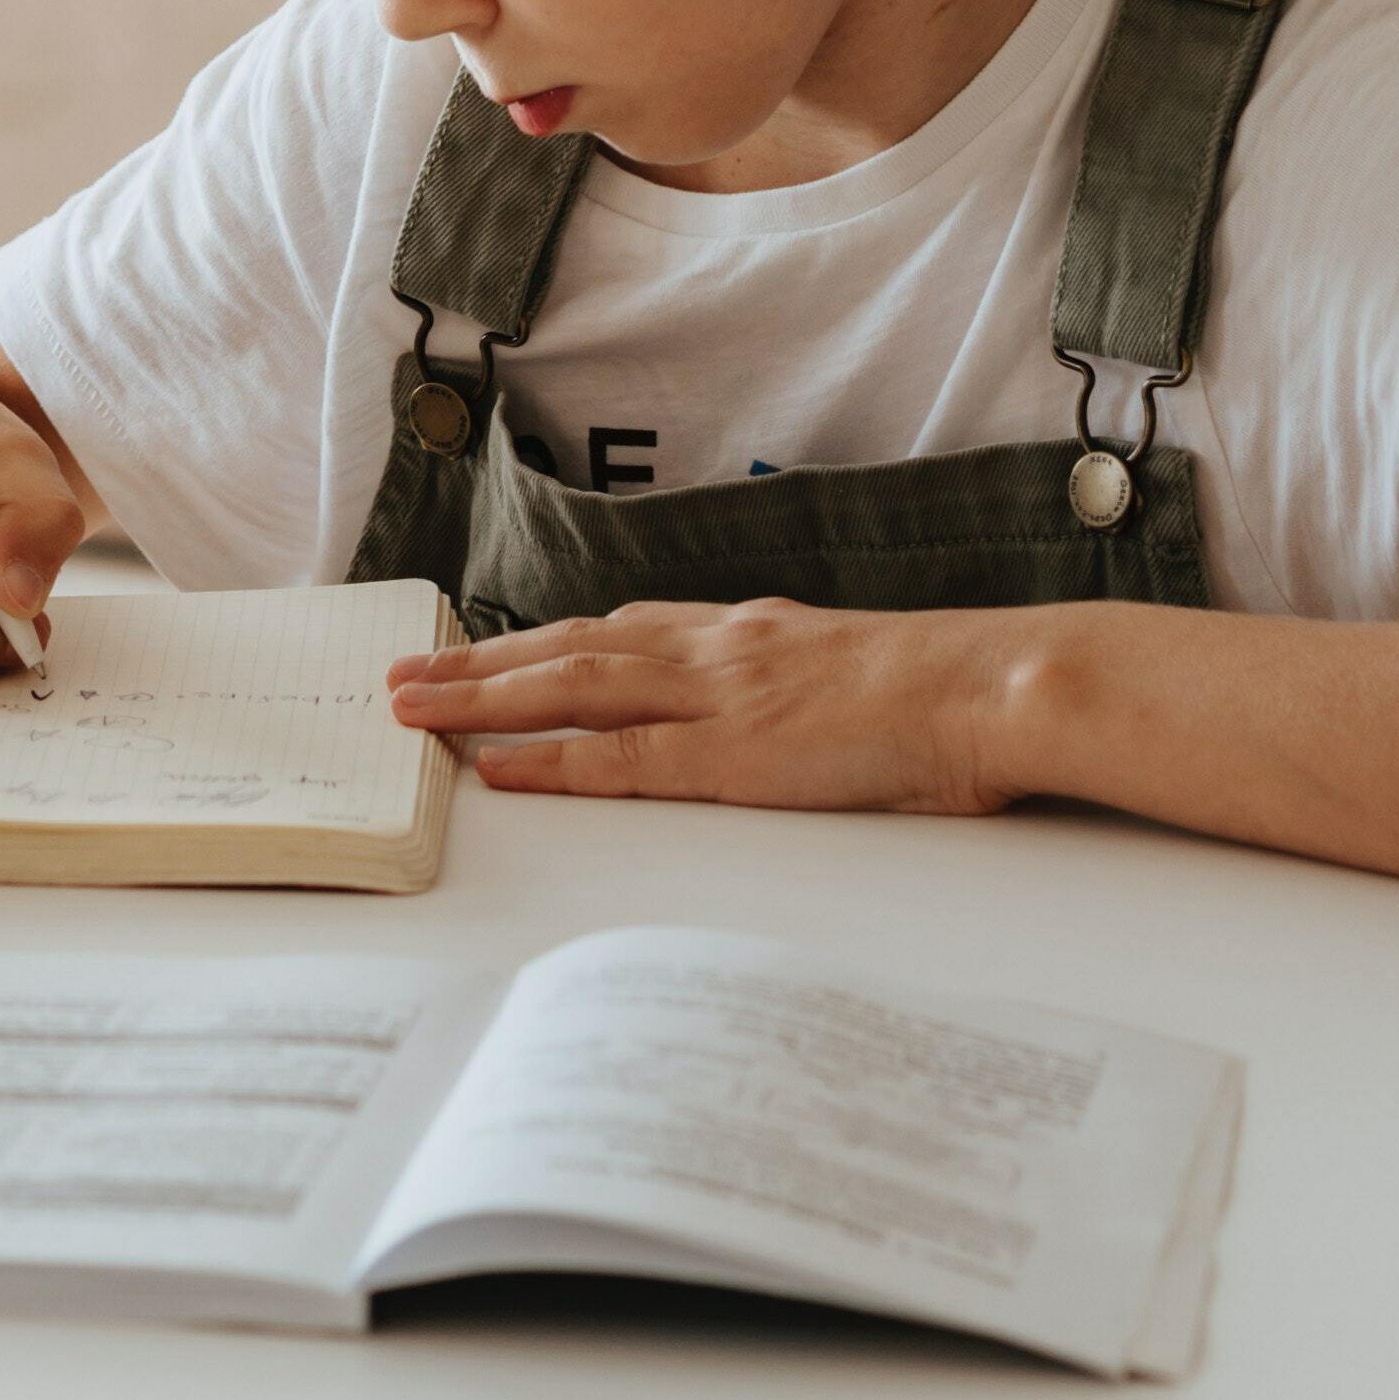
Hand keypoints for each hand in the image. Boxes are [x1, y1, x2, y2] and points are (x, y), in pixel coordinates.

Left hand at [382, 597, 1016, 810]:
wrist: (995, 687)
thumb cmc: (951, 692)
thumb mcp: (858, 672)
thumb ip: (804, 684)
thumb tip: (789, 708)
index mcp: (748, 633)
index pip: (622, 634)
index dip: (544, 644)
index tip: (485, 651)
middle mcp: (717, 651)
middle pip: (571, 650)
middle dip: (479, 663)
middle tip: (403, 674)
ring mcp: (719, 697)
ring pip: (572, 688)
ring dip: (482, 697)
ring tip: (412, 709)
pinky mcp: (732, 755)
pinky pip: (619, 760)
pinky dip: (548, 761)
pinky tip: (494, 766)